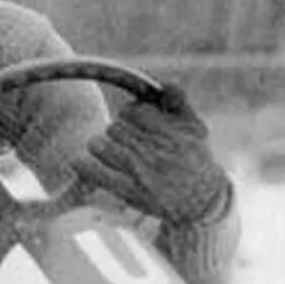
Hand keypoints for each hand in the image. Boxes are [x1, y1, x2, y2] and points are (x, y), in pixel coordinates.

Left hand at [72, 87, 230, 226]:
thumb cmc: (196, 159)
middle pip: (116, 127)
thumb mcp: (196, 127)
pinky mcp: (133, 193)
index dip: (131, 113)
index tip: (134, 120)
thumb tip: (162, 81)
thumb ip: (179, 100)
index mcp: (172, 135)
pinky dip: (84, 167)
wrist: (206, 202)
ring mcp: (144, 174)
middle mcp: (158, 154)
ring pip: (102, 146)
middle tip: (124, 138)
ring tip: (106, 149)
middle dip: (117, 130)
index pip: (135, 111)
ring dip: (100, 145)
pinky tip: (79, 163)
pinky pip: (98, 174)